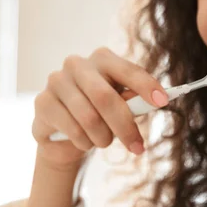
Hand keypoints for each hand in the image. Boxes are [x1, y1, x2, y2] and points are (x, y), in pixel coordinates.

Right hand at [31, 47, 168, 168]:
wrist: (64, 134)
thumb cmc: (100, 114)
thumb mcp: (121, 106)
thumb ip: (133, 102)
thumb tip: (152, 102)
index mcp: (102, 59)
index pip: (128, 70)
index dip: (146, 86)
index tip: (163, 102)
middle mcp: (77, 64)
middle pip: (106, 98)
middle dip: (125, 127)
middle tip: (137, 148)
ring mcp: (56, 81)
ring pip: (89, 118)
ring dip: (103, 138)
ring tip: (104, 142)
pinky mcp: (43, 102)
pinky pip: (72, 129)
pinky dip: (84, 142)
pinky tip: (84, 141)